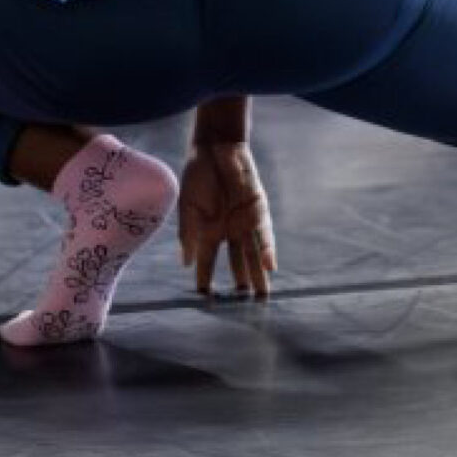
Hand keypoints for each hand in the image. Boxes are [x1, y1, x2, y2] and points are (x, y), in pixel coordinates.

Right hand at [179, 137, 274, 299]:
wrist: (214, 148)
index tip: (206, 300)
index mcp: (209, 231)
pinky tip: (269, 266)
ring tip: (261, 295)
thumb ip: (188, 234)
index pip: (208, 261)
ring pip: (253, 253)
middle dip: (242, 282)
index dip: (206, 279)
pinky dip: (267, 250)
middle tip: (247, 308)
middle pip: (237, 262)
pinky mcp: (258, 210)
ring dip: (258, 273)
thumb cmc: (197, 176)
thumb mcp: (187, 207)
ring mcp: (245, 222)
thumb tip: (186, 263)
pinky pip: (264, 234)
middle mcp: (229, 230)